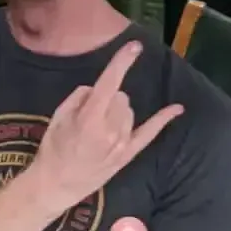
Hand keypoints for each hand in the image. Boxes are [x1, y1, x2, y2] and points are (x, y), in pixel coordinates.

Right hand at [33, 42, 182, 213]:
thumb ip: (80, 97)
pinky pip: (150, 132)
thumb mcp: (58, 117)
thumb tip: (98, 90)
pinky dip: (164, 119)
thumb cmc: (53, 148)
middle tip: (90, 114)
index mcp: (89, 118)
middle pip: (121, 97)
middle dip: (108, 97)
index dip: (122, 62)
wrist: (56, 184)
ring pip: (129, 111)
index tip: (135, 46)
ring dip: (117, 111)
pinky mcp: (128, 154)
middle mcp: (110, 130)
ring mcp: (122, 143)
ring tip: (99, 127)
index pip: (109, 83)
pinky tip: (178, 108)